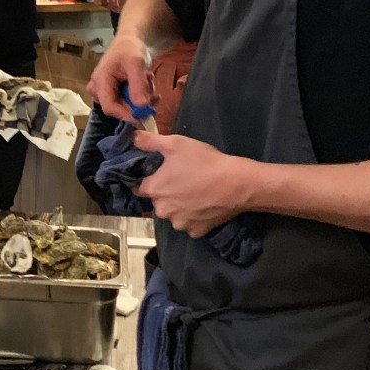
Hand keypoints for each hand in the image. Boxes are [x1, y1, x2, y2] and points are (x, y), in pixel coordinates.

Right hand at [88, 31, 157, 121]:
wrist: (129, 43)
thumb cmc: (129, 49)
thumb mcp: (137, 63)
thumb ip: (138, 85)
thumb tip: (142, 106)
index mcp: (100, 81)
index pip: (110, 107)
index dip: (128, 115)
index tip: (146, 117)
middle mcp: (98, 90)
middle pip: (119, 109)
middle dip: (139, 103)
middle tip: (154, 94)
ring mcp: (105, 93)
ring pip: (126, 107)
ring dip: (142, 98)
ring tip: (147, 80)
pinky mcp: (112, 94)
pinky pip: (128, 104)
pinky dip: (140, 96)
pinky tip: (144, 84)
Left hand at [134, 132, 250, 236]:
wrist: (236, 183)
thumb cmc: (203, 162)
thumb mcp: (174, 143)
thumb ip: (149, 141)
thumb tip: (133, 137)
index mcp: (154, 190)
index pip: (138, 187)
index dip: (147, 179)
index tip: (157, 173)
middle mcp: (163, 211)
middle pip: (158, 201)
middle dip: (165, 192)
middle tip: (181, 179)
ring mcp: (180, 223)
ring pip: (174, 213)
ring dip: (179, 206)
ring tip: (195, 191)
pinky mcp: (197, 232)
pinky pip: (190, 223)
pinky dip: (194, 216)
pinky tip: (204, 204)